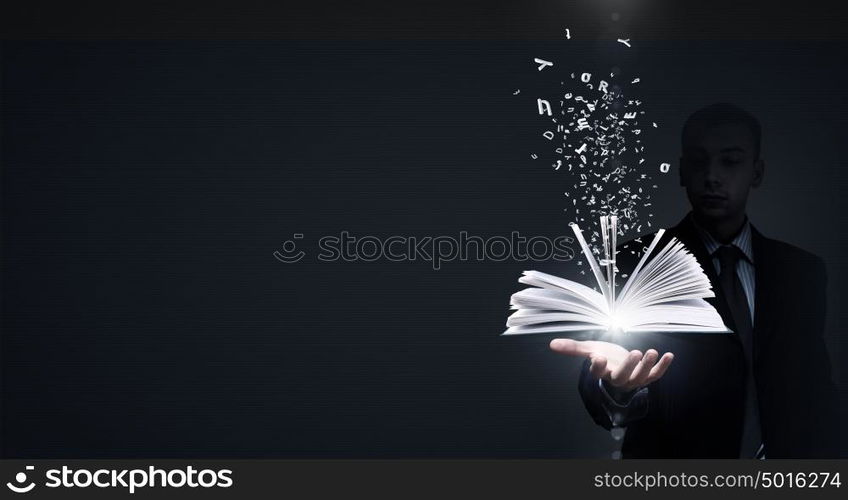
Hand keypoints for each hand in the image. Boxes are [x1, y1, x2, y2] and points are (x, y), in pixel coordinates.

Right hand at [549, 339, 673, 391]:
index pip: (598, 373)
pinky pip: (655, 375)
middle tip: (636, 353)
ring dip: (648, 366)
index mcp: (602, 372)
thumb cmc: (604, 355)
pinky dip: (662, 367)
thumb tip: (552, 344)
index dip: (598, 367)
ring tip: (651, 352)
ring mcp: (633, 379)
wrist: (618, 362)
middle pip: (622, 377)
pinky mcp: (646, 376)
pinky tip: (669, 355)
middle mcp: (617, 379)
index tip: (598, 357)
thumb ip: (572, 347)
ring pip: (640, 377)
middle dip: (629, 366)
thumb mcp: (588, 348)